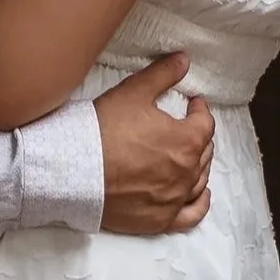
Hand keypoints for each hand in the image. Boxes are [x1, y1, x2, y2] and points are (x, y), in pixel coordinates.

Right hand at [94, 54, 216, 235]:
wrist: (75, 170)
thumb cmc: (104, 129)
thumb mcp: (133, 92)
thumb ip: (162, 74)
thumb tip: (184, 59)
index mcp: (186, 141)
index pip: (204, 123)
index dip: (199, 109)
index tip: (192, 102)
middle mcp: (187, 172)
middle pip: (203, 152)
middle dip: (197, 136)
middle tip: (185, 126)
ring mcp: (175, 198)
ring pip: (199, 180)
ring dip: (197, 165)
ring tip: (187, 154)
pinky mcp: (161, 219)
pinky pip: (192, 214)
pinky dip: (200, 204)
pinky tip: (200, 194)